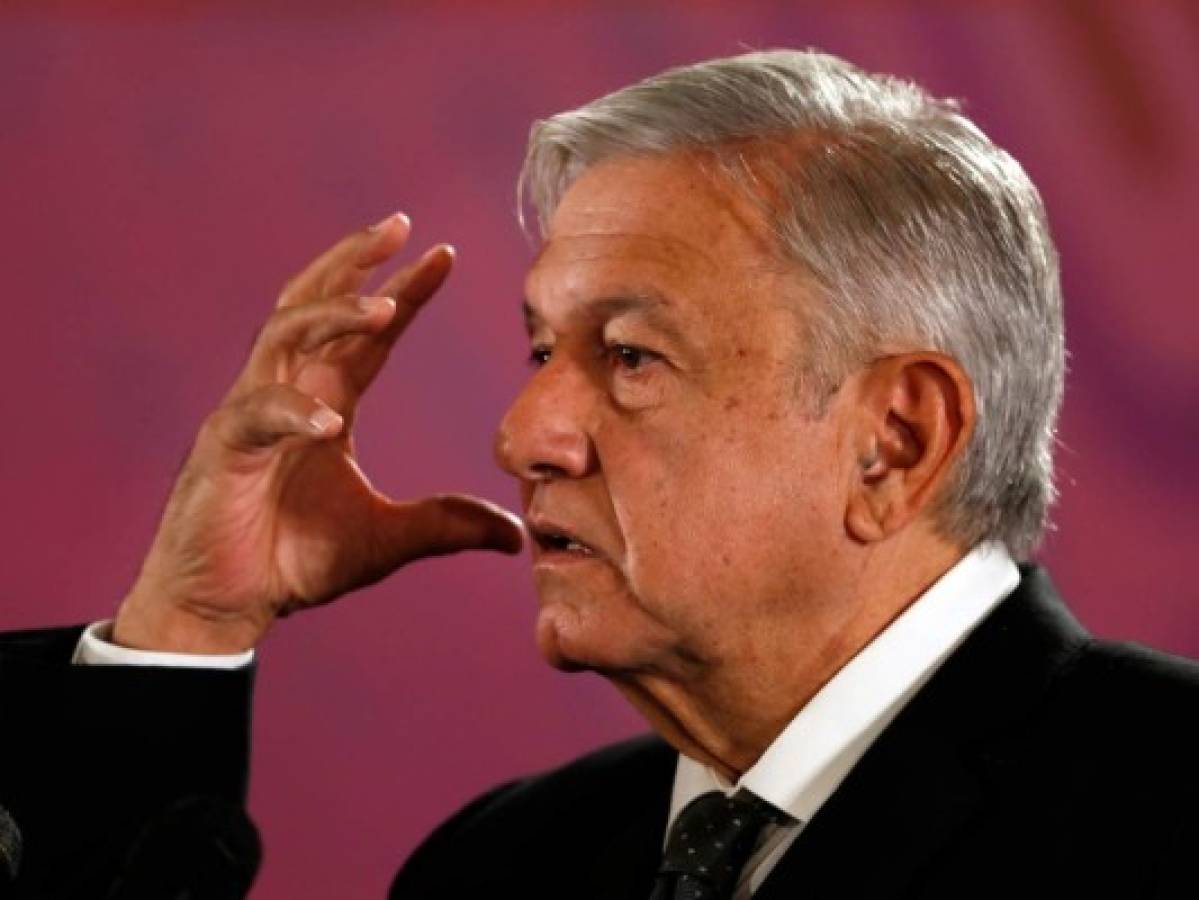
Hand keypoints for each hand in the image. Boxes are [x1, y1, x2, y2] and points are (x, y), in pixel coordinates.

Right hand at [112, 214, 524, 653]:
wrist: (227, 605)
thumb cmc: (293, 561)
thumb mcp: (387, 540)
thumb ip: (447, 526)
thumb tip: (517, 536)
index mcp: (326, 402)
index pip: (368, 335)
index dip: (404, 291)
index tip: (445, 254)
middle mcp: (288, 393)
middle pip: (315, 303)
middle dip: (355, 261)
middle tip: (400, 224)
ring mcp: (251, 413)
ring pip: (283, 334)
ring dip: (331, 315)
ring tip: (384, 305)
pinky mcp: (222, 448)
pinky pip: (257, 413)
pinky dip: (292, 412)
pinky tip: (328, 422)